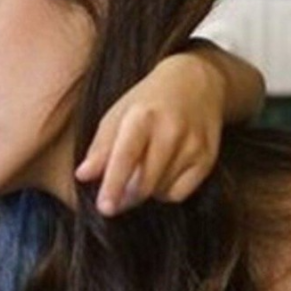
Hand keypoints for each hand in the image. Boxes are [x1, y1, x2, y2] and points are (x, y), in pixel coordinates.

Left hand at [76, 52, 226, 215]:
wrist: (196, 83)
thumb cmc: (147, 101)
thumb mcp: (117, 115)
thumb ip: (100, 147)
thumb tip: (82, 176)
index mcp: (142, 117)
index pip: (126, 157)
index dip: (114, 185)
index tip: (105, 208)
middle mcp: (171, 131)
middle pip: (145, 182)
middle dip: (125, 197)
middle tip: (112, 200)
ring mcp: (193, 146)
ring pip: (160, 191)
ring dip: (143, 191)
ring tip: (140, 170)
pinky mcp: (208, 159)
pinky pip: (179, 194)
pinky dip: (164, 192)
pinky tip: (160, 174)